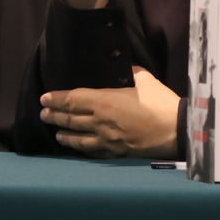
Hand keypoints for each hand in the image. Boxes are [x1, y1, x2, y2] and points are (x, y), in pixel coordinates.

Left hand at [39, 66, 179, 158]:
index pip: (73, 100)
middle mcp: (101, 122)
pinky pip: (93, 150)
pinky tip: (77, 147)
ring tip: (55, 132)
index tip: (44, 98)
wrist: (176, 131)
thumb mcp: (146, 80)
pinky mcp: (116, 152)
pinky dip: (81, 148)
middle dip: (54, 115)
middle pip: (70, 119)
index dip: (56, 99)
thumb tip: (126, 66)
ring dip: (64, 134)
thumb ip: (132, 72)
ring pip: (78, 137)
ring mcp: (107, 139)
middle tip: (43, 113)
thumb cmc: (161, 103)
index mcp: (105, 101)